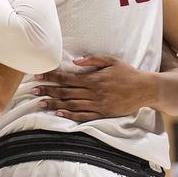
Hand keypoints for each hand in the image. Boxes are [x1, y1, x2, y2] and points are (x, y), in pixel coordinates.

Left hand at [34, 56, 158, 122]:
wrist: (144, 89)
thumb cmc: (127, 73)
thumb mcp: (111, 60)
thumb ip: (93, 60)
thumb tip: (75, 62)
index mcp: (93, 78)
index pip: (67, 77)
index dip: (52, 76)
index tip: (38, 75)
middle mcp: (93, 91)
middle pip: (66, 91)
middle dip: (48, 90)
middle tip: (33, 90)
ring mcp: (97, 104)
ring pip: (71, 104)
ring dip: (55, 104)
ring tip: (41, 103)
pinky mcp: (102, 113)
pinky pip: (83, 116)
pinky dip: (70, 115)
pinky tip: (59, 114)